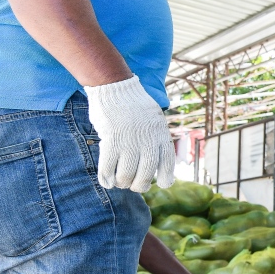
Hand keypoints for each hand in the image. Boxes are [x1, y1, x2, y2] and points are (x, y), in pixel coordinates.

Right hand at [86, 76, 174, 192]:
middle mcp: (148, 140)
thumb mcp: (154, 120)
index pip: (167, 163)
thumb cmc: (134, 106)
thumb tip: (157, 163)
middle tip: (133, 185)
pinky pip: (108, 167)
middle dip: (139, 185)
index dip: (166, 177)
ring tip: (120, 182)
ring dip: (122, 182)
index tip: (162, 183)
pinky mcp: (112, 140)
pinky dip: (107, 177)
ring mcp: (130, 141)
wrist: (116, 88)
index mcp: (161, 135)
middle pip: (145, 174)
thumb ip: (156, 138)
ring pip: (126, 174)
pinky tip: (107, 181)